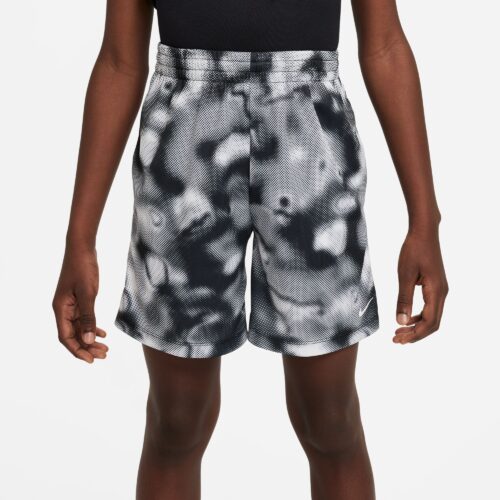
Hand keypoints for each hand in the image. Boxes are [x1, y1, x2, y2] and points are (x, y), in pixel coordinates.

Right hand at [52, 246, 107, 362]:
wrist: (82, 248)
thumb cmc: (83, 268)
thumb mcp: (88, 293)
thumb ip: (88, 317)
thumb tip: (89, 340)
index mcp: (61, 309)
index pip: (66, 337)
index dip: (77, 350)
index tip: (91, 360)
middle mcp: (63, 309)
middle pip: (73, 335)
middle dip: (87, 347)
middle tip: (104, 355)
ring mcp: (71, 305)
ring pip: (79, 328)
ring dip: (91, 339)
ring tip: (106, 349)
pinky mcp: (79, 299)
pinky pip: (83, 319)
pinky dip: (92, 327)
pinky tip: (102, 333)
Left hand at [394, 229, 447, 343]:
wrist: (424, 232)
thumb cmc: (414, 250)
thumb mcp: (405, 275)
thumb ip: (403, 299)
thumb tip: (401, 322)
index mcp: (436, 292)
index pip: (429, 322)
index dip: (414, 334)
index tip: (398, 339)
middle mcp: (442, 293)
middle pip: (432, 323)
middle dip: (415, 334)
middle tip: (397, 340)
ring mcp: (440, 290)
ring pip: (432, 316)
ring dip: (417, 326)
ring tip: (399, 332)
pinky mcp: (435, 286)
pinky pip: (430, 307)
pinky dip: (419, 316)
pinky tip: (407, 318)